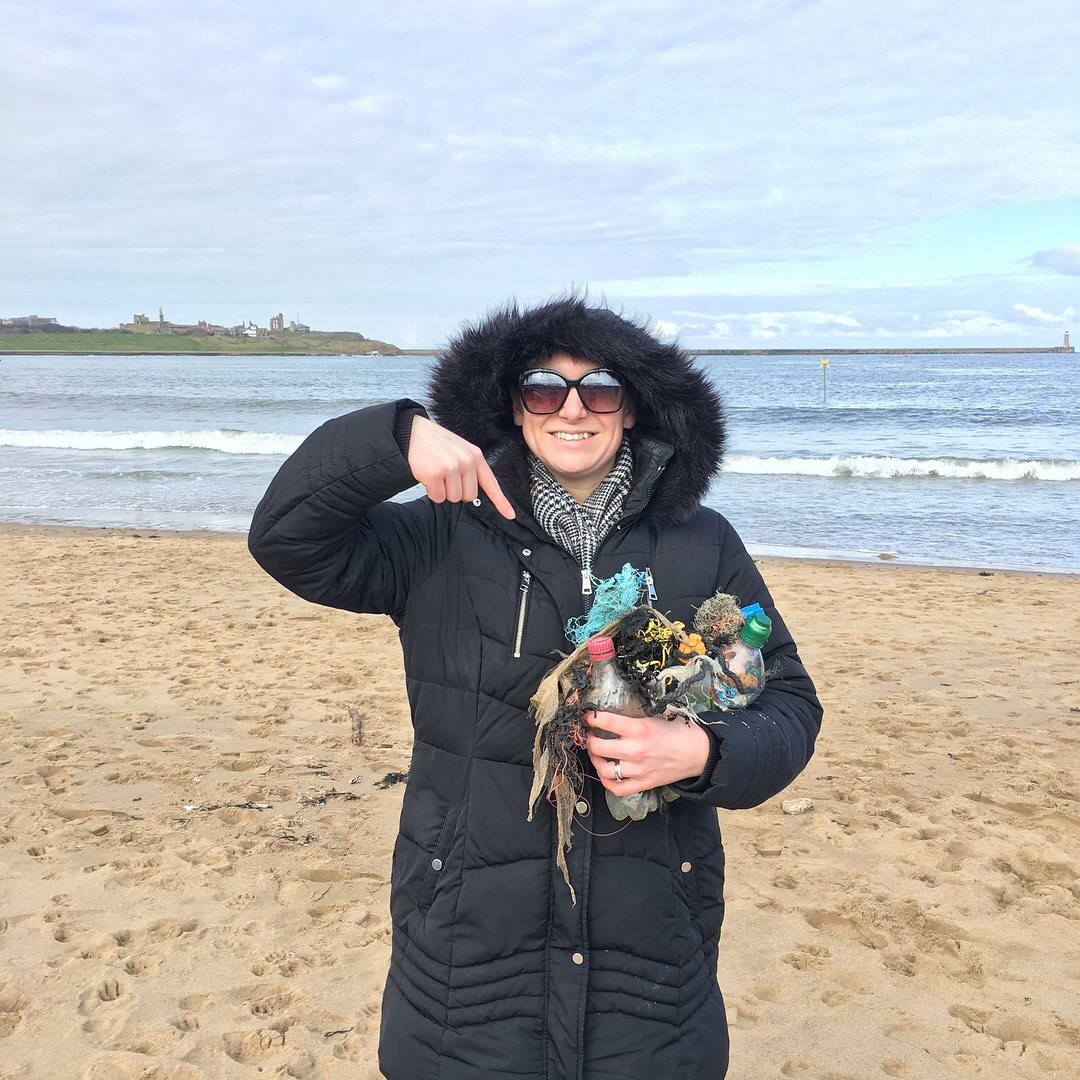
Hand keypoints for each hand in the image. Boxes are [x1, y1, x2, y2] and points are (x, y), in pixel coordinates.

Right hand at [407, 415, 514, 519]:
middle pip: (469, 496)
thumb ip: (472, 469)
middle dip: (457, 491)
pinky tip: (428, 477)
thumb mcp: (462, 450)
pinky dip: (432, 492)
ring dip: (443, 491)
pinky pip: (438, 497)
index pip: (492, 483)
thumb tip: (474, 495)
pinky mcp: (434, 474)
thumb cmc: (439, 444)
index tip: (510, 515)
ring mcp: (451, 468)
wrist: (415, 432)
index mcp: (476, 456)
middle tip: (446, 476)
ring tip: (437, 473)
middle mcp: (466, 462)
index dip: (501, 502)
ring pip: (453, 498)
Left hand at [584, 710, 710, 793]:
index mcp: (639, 729)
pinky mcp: (643, 784)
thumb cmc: (677, 732)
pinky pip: (617, 788)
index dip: (591, 718)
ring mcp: (638, 770)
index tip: (588, 717)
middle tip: (590, 735)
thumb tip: (609, 718)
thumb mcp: (654, 718)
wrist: (698, 753)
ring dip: (595, 760)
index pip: (605, 722)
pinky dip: (606, 781)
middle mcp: (636, 750)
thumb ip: (632, 720)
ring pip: (604, 768)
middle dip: (589, 739)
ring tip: (596, 753)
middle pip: (598, 747)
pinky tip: (605, 772)